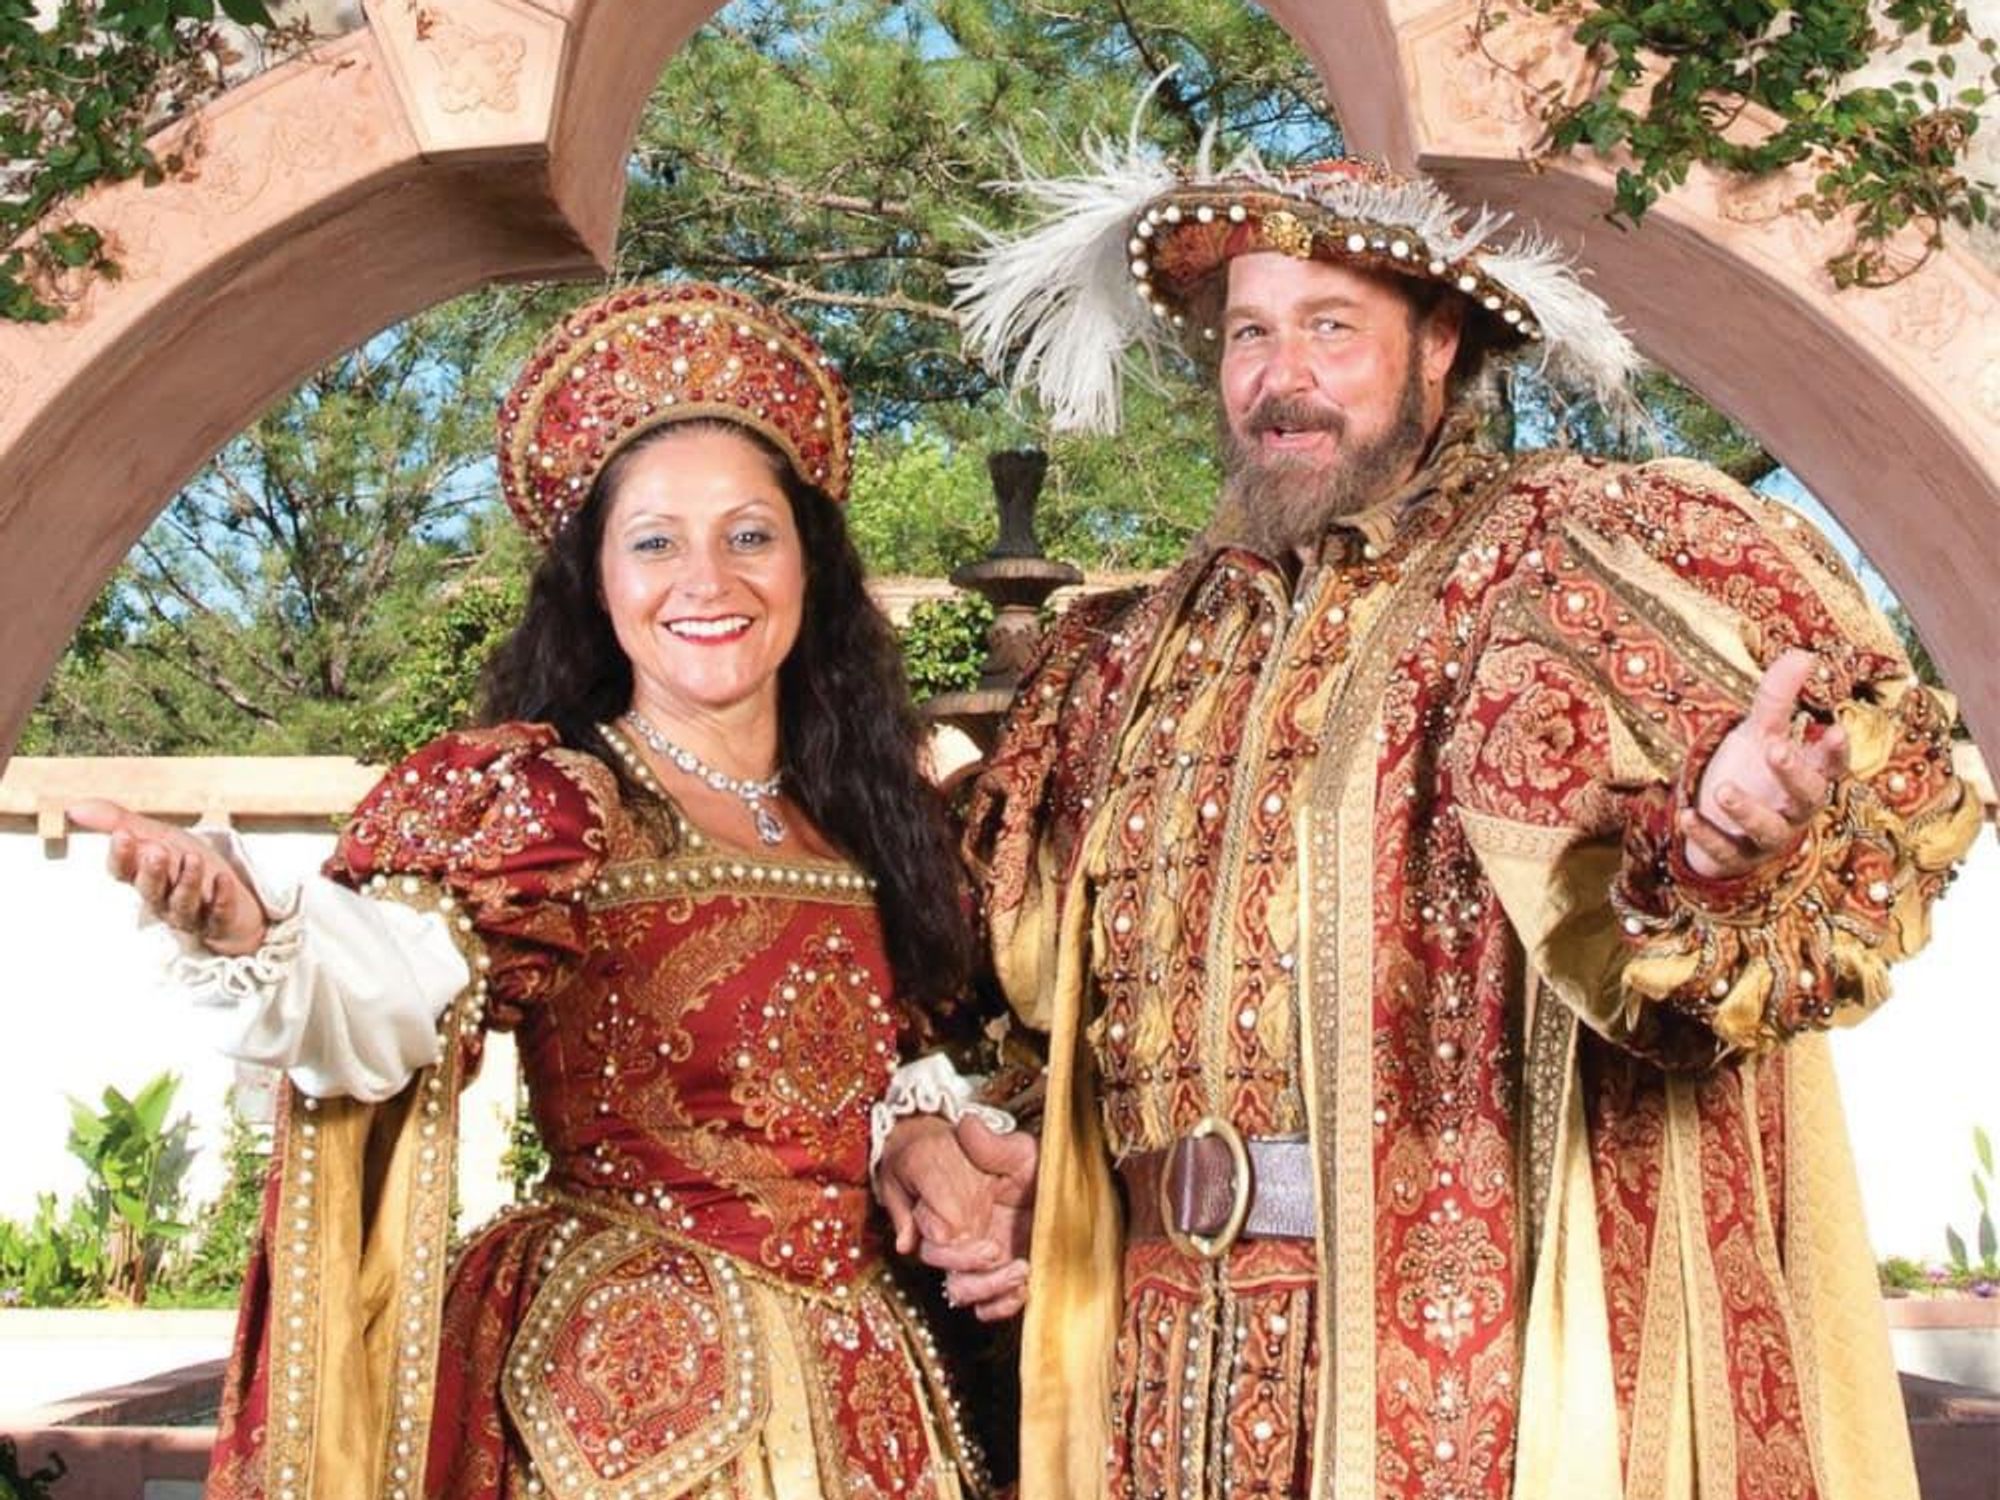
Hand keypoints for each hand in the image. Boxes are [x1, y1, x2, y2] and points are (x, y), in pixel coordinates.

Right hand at [67, 798, 267, 955]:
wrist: (231, 897)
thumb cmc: (187, 865)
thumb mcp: (158, 837)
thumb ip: (120, 822)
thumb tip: (74, 808)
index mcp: (143, 876)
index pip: (123, 871)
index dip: (121, 856)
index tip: (122, 835)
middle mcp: (162, 898)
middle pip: (150, 889)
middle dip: (151, 871)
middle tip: (155, 850)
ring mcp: (190, 913)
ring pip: (183, 902)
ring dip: (187, 881)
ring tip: (193, 858)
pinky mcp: (219, 922)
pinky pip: (218, 915)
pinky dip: (221, 898)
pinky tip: (224, 880)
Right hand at [877, 1112, 1036, 1321]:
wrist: (1053, 1185)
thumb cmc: (1027, 1164)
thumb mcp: (1014, 1148)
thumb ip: (989, 1141)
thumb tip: (967, 1125)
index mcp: (954, 1206)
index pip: (929, 1229)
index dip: (937, 1234)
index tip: (961, 1233)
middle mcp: (962, 1236)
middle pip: (940, 1265)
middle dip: (964, 1264)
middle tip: (994, 1252)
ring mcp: (981, 1261)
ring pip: (961, 1291)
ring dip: (985, 1288)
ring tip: (1020, 1271)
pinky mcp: (1004, 1279)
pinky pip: (988, 1308)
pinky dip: (1000, 1306)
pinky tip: (1022, 1290)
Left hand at [1681, 649, 1849, 879]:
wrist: (1719, 823)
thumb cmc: (1751, 773)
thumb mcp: (1760, 733)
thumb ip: (1778, 698)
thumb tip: (1803, 654)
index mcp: (1806, 777)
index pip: (1831, 766)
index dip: (1836, 751)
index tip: (1835, 729)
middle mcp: (1793, 810)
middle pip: (1807, 797)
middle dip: (1793, 775)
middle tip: (1775, 749)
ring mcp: (1765, 838)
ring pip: (1768, 831)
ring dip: (1747, 811)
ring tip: (1722, 789)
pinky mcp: (1734, 857)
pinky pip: (1724, 851)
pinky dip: (1705, 836)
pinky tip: (1684, 816)